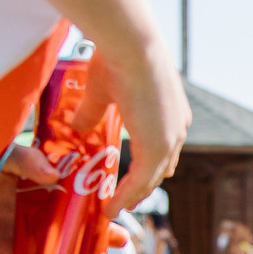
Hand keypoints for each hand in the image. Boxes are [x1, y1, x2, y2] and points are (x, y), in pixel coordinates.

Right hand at [85, 38, 186, 222]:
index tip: (133, 182)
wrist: (131, 43)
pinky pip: (140, 183)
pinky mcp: (157, 149)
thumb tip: (77, 125)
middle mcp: (176, 128)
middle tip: (122, 202)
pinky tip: (110, 209)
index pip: (162, 150)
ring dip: (131, 197)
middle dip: (141, 188)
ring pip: (150, 180)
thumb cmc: (118, 54)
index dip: (147, 168)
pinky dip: (125, 198)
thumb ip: (92, 111)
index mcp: (171, 112)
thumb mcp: (103, 88)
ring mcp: (169, 140)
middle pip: (159, 169)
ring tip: (112, 210)